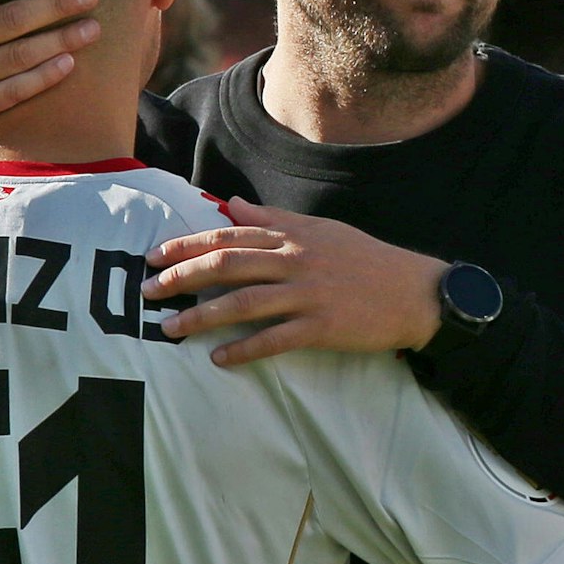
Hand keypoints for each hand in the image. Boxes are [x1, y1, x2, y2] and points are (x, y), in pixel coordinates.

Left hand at [142, 196, 447, 365]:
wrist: (416, 292)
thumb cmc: (365, 260)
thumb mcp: (320, 230)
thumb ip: (274, 219)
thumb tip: (233, 204)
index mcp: (292, 236)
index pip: (228, 236)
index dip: (187, 245)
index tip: (154, 256)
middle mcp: (295, 260)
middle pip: (226, 265)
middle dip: (181, 278)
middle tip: (148, 291)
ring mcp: (308, 294)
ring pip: (243, 303)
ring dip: (201, 317)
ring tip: (169, 330)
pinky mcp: (322, 326)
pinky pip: (274, 339)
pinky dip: (244, 350)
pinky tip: (219, 359)